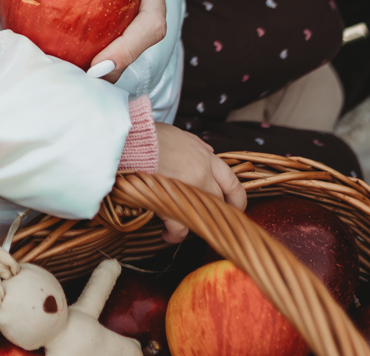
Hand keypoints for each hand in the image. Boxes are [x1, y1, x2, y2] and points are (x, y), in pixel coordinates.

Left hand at [67, 0, 227, 77]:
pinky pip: (108, 36)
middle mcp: (147, 2)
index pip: (151, 24)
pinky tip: (63, 55)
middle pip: (138, 44)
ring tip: (68, 76)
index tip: (102, 64)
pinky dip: (90, 48)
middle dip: (114, 68)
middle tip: (79, 80)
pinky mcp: (119, 13)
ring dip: (102, 65)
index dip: (130, 49)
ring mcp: (134, 10)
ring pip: (125, 45)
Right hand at [152, 123, 246, 243]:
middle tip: (204, 221)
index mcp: (207, 160)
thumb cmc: (152, 136)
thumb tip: (210, 151)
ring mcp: (187, 190)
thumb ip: (198, 145)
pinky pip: (179, 228)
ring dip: (192, 226)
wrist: (132, 140)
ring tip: (180, 230)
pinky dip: (174, 235)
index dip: (237, 200)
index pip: (233, 184)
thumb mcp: (181, 135)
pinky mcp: (170, 202)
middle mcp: (202, 176)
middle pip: (219, 203)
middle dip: (212, 214)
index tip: (235, 208)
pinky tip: (166, 234)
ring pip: (201, 218)